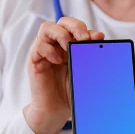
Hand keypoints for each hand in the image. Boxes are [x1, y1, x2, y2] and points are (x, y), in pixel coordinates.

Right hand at [24, 18, 103, 133]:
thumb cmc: (71, 91)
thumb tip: (99, 36)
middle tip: (83, 38)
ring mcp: (45, 51)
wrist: (56, 111)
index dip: (85, 29)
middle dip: (75, 26)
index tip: (97, 39)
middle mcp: (57, 45)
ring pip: (47, 28)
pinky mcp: (35, 60)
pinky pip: (38, 46)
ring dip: (60, 34)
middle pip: (62, 22)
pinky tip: (57, 60)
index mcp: (71, 45)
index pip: (76, 27)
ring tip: (68, 46)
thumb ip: (91, 55)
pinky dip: (48, 49)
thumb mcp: (85, 72)